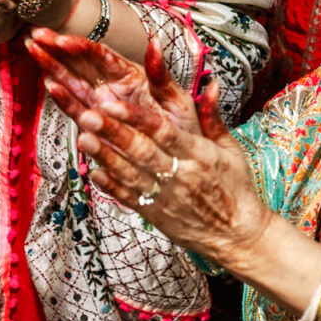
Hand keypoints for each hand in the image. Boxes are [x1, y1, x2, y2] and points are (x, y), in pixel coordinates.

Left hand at [26, 30, 272, 271]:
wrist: (238, 236)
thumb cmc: (235, 188)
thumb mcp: (231, 150)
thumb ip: (213, 117)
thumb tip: (211, 84)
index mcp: (199, 155)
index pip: (164, 132)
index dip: (137, 118)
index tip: (114, 104)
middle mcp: (180, 175)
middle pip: (142, 151)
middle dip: (113, 132)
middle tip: (87, 114)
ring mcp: (166, 197)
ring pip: (130, 174)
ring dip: (105, 156)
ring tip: (83, 138)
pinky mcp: (156, 215)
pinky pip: (129, 199)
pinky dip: (110, 186)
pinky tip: (92, 172)